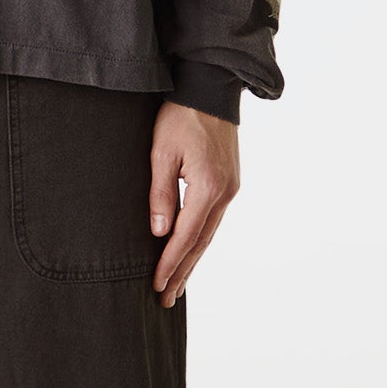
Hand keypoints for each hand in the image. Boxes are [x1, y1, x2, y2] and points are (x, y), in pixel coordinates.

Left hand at [149, 100, 240, 309]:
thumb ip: (160, 193)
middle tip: (166, 299)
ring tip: (176, 285)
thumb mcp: (161, 151)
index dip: (169, 263)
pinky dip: (200, 241)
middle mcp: (225, 193)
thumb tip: (160, 232)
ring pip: (208, 234)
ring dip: (192, 261)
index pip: (185, 236)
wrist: (211, 88)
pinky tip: (190, 252)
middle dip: (182, 273)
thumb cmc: (181, 115)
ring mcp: (230, 189)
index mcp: (208, 187)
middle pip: (200, 243)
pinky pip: (213, 221)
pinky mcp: (229, 183)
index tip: (156, 285)